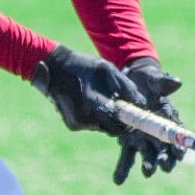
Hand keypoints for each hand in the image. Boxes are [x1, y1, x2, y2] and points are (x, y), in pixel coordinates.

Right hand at [29, 45, 145, 136]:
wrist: (53, 68)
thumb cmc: (82, 65)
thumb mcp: (107, 69)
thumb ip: (126, 87)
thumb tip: (142, 103)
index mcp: (93, 105)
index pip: (119, 123)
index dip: (129, 121)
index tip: (135, 114)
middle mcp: (84, 119)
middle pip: (111, 128)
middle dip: (118, 119)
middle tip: (120, 104)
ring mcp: (77, 124)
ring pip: (101, 127)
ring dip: (106, 116)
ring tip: (102, 98)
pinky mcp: (72, 125)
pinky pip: (91, 124)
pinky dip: (95, 116)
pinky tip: (89, 101)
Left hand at [112, 57, 183, 184]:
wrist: (129, 82)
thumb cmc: (147, 80)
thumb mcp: (154, 80)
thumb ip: (164, 83)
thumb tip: (177, 81)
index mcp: (168, 120)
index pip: (177, 136)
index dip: (179, 146)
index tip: (180, 154)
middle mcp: (157, 133)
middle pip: (162, 150)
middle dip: (164, 159)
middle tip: (163, 167)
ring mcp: (142, 139)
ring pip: (145, 155)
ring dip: (146, 165)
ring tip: (146, 173)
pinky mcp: (127, 140)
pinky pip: (126, 156)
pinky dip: (123, 169)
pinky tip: (118, 181)